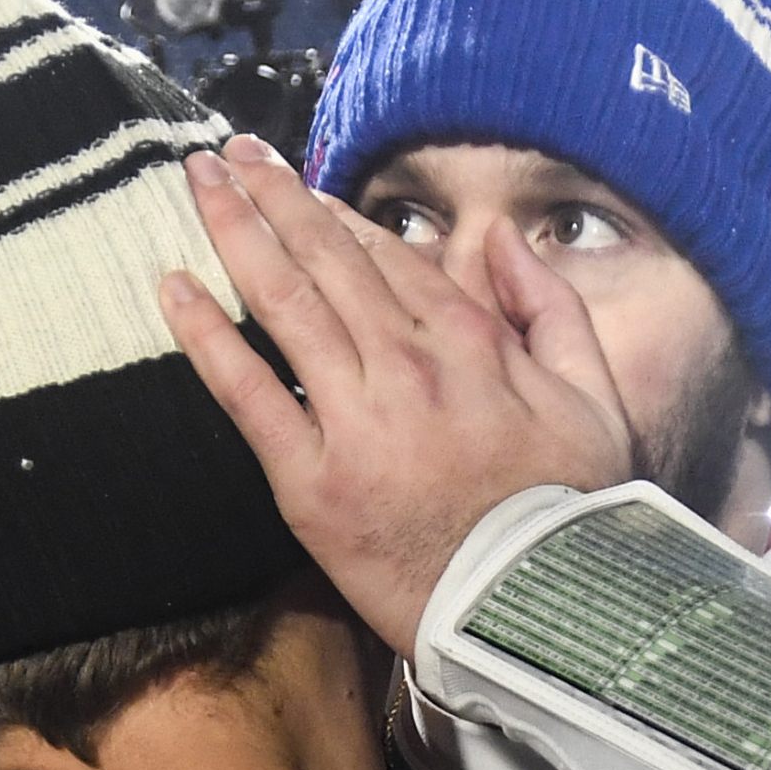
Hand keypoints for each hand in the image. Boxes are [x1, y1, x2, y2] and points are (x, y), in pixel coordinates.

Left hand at [160, 135, 637, 659]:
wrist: (533, 616)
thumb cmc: (570, 519)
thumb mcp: (597, 402)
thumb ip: (553, 311)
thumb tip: (500, 240)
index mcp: (471, 343)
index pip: (388, 259)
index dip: (334, 216)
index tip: (297, 186)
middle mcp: (407, 365)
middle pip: (326, 260)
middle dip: (271, 196)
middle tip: (225, 154)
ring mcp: (356, 420)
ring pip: (284, 301)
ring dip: (234, 231)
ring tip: (196, 181)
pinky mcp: (312, 482)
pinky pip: (249, 392)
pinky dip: (208, 335)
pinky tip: (173, 285)